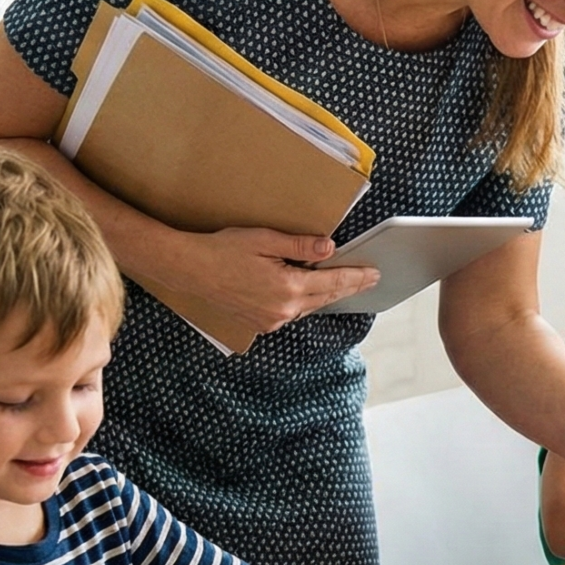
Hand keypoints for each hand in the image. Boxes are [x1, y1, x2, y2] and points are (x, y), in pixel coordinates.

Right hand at [173, 228, 380, 335]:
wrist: (189, 270)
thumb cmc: (223, 250)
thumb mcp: (264, 240)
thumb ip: (300, 246)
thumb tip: (330, 249)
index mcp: (287, 288)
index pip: (333, 282)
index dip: (356, 277)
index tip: (374, 274)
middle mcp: (283, 310)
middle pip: (327, 297)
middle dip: (351, 287)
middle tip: (372, 279)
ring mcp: (272, 320)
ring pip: (311, 306)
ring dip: (329, 295)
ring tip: (349, 284)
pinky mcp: (262, 324)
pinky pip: (294, 312)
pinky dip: (308, 301)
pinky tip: (314, 293)